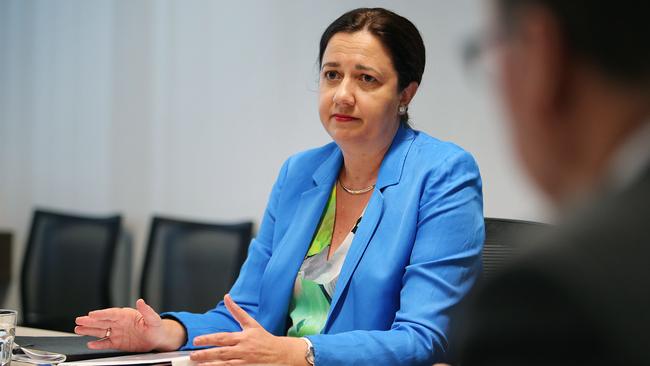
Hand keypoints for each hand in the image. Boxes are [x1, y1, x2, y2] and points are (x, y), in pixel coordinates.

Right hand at [74, 299, 184, 351]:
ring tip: (77, 329)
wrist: (158, 339)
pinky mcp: (118, 343)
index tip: (92, 313)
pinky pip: (105, 343)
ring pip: (101, 331)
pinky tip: (90, 343)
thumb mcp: (154, 319)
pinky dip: (98, 344)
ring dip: (89, 330)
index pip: (112, 313)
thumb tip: (141, 301)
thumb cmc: (157, 327)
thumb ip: (146, 311)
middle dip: (90, 321)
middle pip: (102, 321)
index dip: (102, 313)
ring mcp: (117, 333)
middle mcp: (120, 323)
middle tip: (79, 320)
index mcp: (127, 315)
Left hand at [190, 294, 307, 365]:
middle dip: (206, 354)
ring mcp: (244, 361)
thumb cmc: (264, 338)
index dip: (209, 339)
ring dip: (211, 364)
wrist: (280, 353)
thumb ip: (237, 311)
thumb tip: (227, 297)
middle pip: (221, 352)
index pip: (223, 337)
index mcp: (243, 337)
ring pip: (225, 364)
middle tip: (193, 355)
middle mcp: (243, 349)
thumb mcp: (251, 323)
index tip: (197, 340)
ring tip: (199, 364)